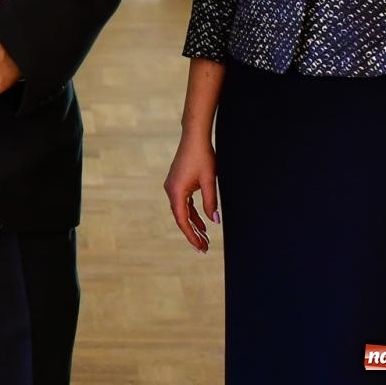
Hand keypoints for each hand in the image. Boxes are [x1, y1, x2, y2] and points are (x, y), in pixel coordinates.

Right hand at [164, 133, 219, 252]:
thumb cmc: (202, 157)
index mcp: (176, 191)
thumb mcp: (209, 181)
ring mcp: (173, 186)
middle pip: (181, 218)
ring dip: (193, 224)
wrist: (194, 138)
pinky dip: (192, 213)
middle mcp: (171, 190)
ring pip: (182, 211)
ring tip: (204, 238)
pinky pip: (183, 203)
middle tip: (204, 248)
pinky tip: (201, 222)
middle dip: (192, 233)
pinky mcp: (177, 183)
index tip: (200, 247)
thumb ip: (211, 202)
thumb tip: (214, 221)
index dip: (191, 235)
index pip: (182, 219)